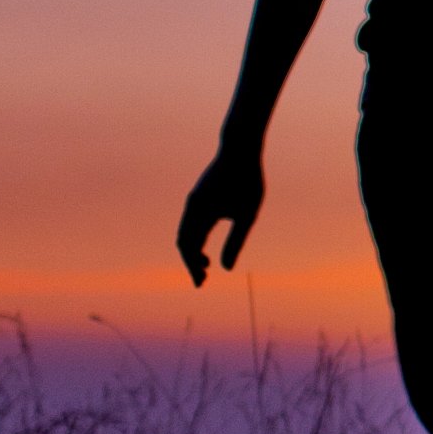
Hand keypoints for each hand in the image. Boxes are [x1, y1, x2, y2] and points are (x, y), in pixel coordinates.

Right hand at [177, 145, 264, 283]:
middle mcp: (191, 208)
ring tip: (206, 265)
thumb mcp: (247, 214)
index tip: (201, 284)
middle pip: (184, 242)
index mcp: (199, 214)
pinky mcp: (199, 196)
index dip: (192, 267)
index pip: (189, 248)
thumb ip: (235, 241)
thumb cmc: (247, 181)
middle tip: (203, 279)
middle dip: (191, 262)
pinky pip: (191, 222)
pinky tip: (207, 242)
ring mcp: (194, 201)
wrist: (240, 149)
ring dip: (193, 249)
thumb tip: (225, 268)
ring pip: (186, 232)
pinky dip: (195, 236)